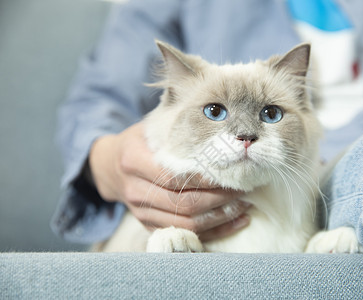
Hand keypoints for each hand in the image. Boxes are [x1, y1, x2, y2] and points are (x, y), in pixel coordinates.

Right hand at [88, 122, 249, 240]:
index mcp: (134, 159)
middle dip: (219, 199)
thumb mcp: (152, 126)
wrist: (110, 166)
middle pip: (183, 202)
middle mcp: (134, 188)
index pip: (174, 175)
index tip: (232, 173)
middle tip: (244, 190)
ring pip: (185, 222)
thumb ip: (178, 125)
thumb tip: (220, 117)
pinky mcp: (148, 224)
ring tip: (244, 207)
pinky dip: (212, 231)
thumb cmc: (140, 141)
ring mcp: (140, 210)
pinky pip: (183, 233)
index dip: (205, 179)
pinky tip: (234, 222)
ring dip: (219, 218)